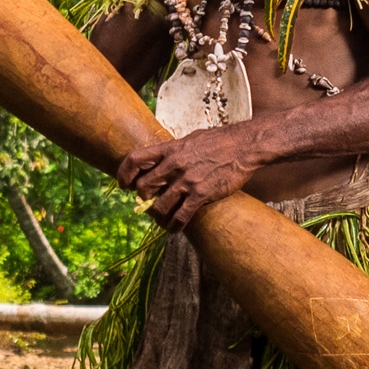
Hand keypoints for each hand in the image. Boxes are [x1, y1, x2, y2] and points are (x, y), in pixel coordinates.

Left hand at [116, 124, 260, 228]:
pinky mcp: (201, 194)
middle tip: (149, 203)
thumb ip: (174, 150)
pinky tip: (175, 228)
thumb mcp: (190, 139)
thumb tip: (161, 158)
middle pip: (144, 187)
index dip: (124, 174)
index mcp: (170, 149)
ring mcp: (187, 180)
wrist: (244, 145)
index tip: (124, 185)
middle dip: (143, 199)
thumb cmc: (219, 140)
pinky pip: (181, 216)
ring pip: (159, 206)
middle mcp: (174, 164)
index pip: (135, 159)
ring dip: (158, 216)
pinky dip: (175, 226)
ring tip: (162, 219)